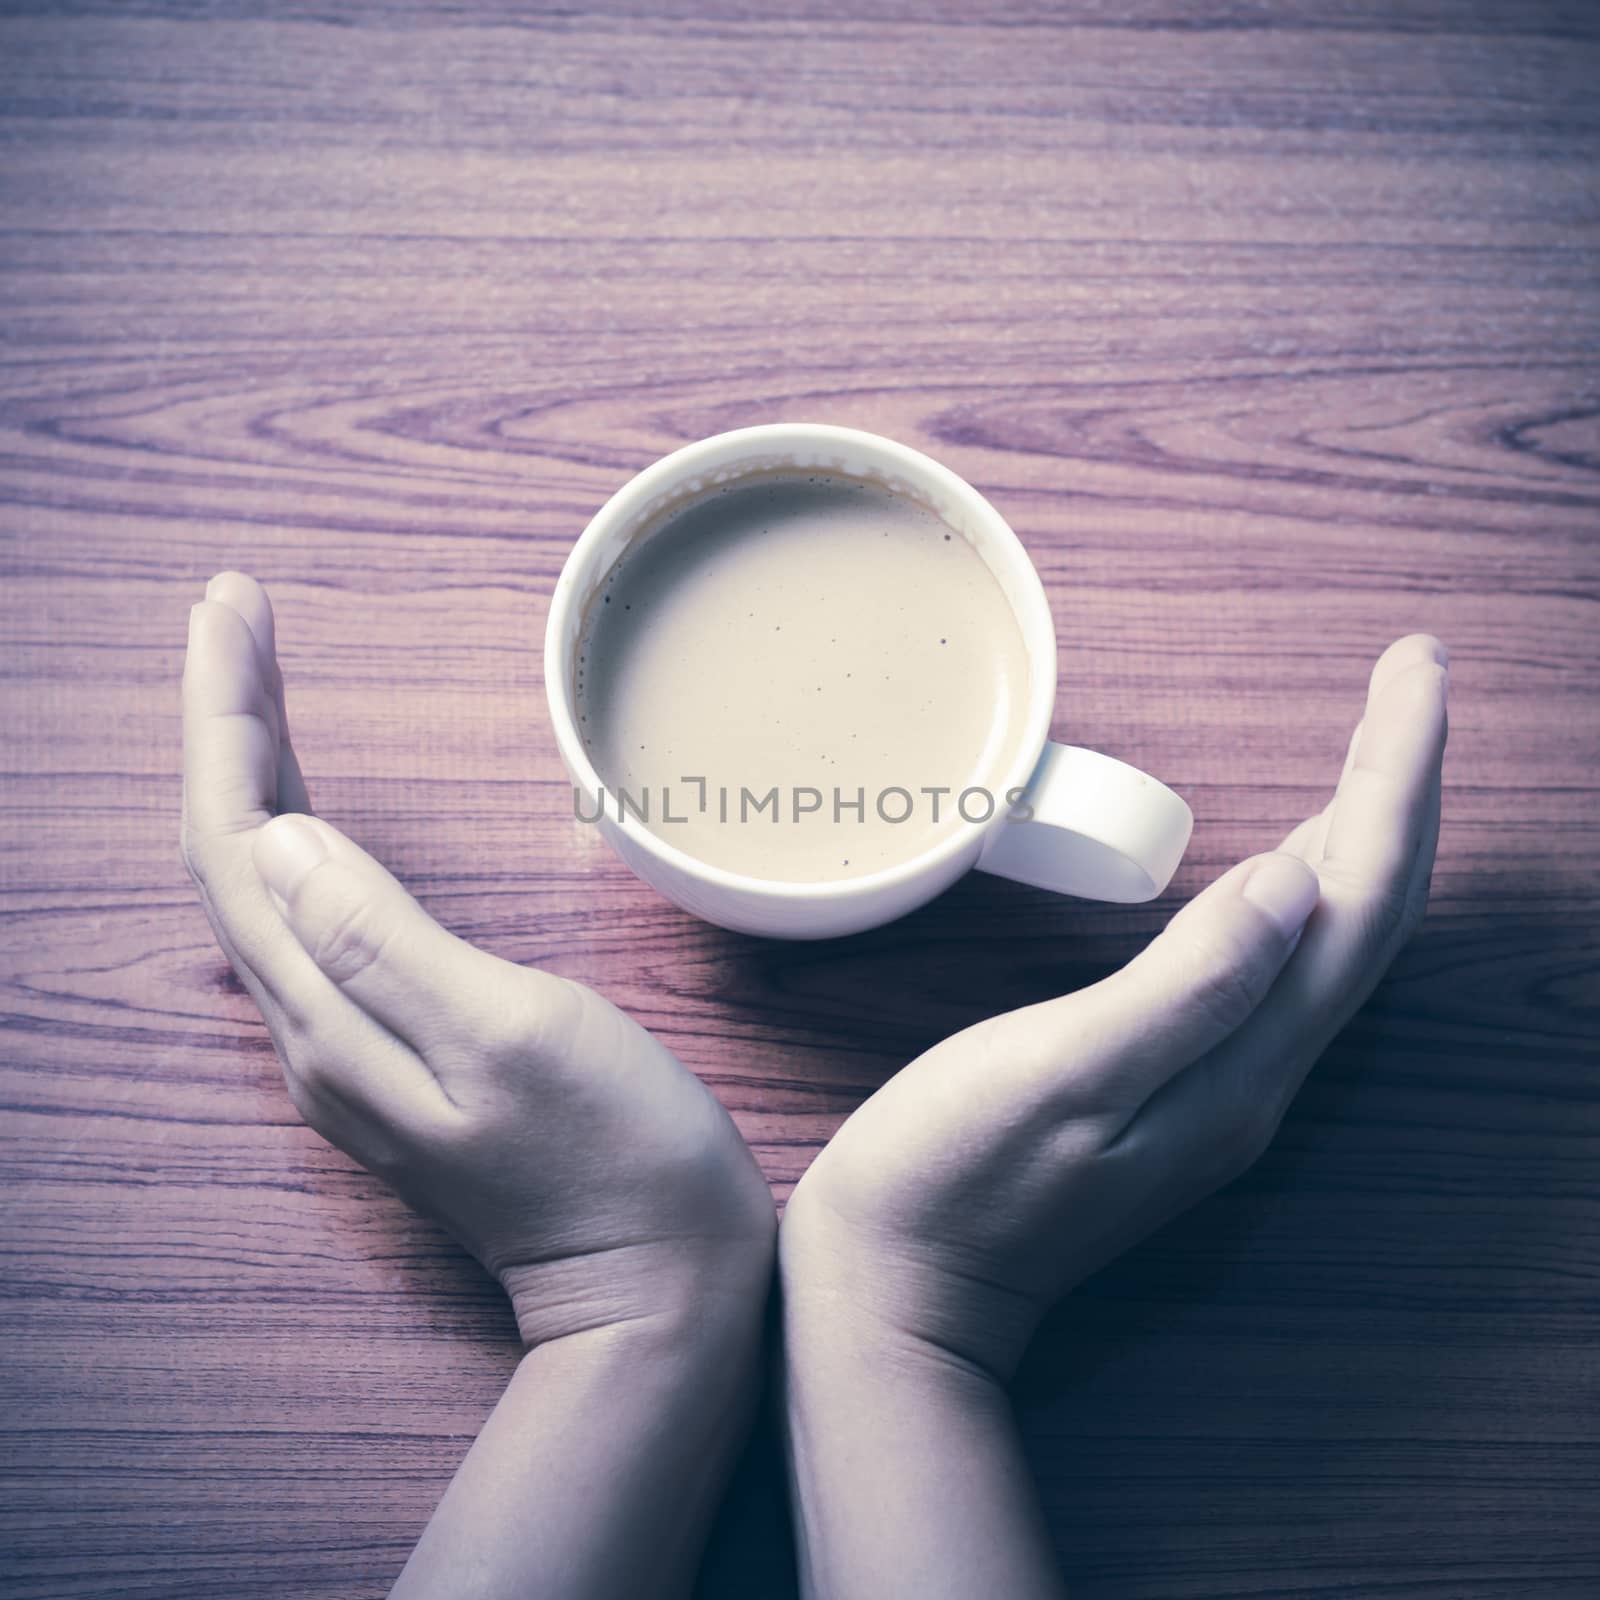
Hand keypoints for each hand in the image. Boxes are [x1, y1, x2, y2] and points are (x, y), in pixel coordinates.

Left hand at [181, 573, 774, 1345]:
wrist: (657, 1280)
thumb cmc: (613, 1154)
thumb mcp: (509, 1034)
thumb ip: (386, 939)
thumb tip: (284, 835)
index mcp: (335, 1016)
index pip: (236, 841)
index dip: (225, 717)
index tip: (232, 606)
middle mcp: (320, 1029)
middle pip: (235, 853)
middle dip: (227, 722)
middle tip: (237, 610)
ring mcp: (357, 1044)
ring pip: (268, 884)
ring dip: (255, 771)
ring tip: (260, 679)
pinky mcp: (401, 1046)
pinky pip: (315, 919)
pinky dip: (302, 834)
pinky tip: (317, 808)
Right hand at [782, 633, 1447, 1383]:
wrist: (904, 1287)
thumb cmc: (956, 1177)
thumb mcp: (1063, 1074)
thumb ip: (1188, 986)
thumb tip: (1290, 882)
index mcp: (1240, 1064)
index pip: (1360, 898)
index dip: (1396, 779)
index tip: (1413, 669)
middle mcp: (1252, 1077)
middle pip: (1366, 913)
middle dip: (1399, 787)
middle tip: (1409, 674)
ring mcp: (1216, 1085)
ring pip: (1329, 940)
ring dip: (1362, 832)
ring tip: (1376, 743)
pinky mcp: (1173, 1082)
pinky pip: (1276, 967)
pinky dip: (1303, 888)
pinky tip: (1288, 861)